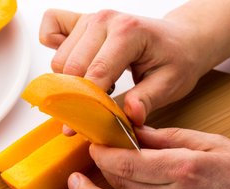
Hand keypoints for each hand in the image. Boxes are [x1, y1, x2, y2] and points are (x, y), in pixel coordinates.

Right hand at [39, 9, 204, 125]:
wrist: (179, 40)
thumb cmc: (176, 59)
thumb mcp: (171, 84)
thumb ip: (148, 99)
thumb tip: (130, 116)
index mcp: (128, 32)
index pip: (96, 73)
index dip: (85, 105)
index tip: (77, 128)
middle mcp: (104, 20)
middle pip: (70, 68)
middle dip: (75, 97)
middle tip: (92, 112)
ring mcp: (90, 19)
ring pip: (59, 59)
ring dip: (70, 80)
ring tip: (96, 87)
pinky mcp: (81, 21)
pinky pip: (50, 29)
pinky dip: (53, 48)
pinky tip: (74, 65)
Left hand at [67, 126, 229, 188]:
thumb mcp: (213, 144)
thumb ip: (169, 137)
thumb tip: (135, 131)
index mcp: (184, 167)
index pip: (127, 160)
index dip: (103, 152)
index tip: (95, 145)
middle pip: (120, 183)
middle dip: (96, 169)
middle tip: (85, 161)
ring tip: (75, 187)